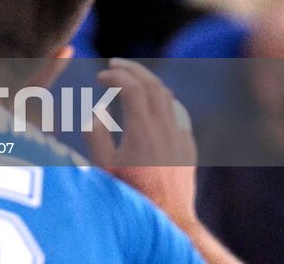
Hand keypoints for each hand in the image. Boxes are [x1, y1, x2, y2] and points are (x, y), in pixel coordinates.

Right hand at [87, 59, 198, 226]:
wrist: (170, 219)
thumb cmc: (131, 196)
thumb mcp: (104, 169)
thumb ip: (96, 137)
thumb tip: (96, 111)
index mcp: (142, 131)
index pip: (131, 87)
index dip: (114, 76)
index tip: (100, 77)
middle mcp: (165, 129)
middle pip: (152, 84)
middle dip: (131, 69)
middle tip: (114, 64)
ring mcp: (180, 137)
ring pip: (167, 96)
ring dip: (147, 82)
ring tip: (131, 79)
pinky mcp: (188, 147)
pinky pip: (177, 113)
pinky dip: (162, 99)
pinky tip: (152, 104)